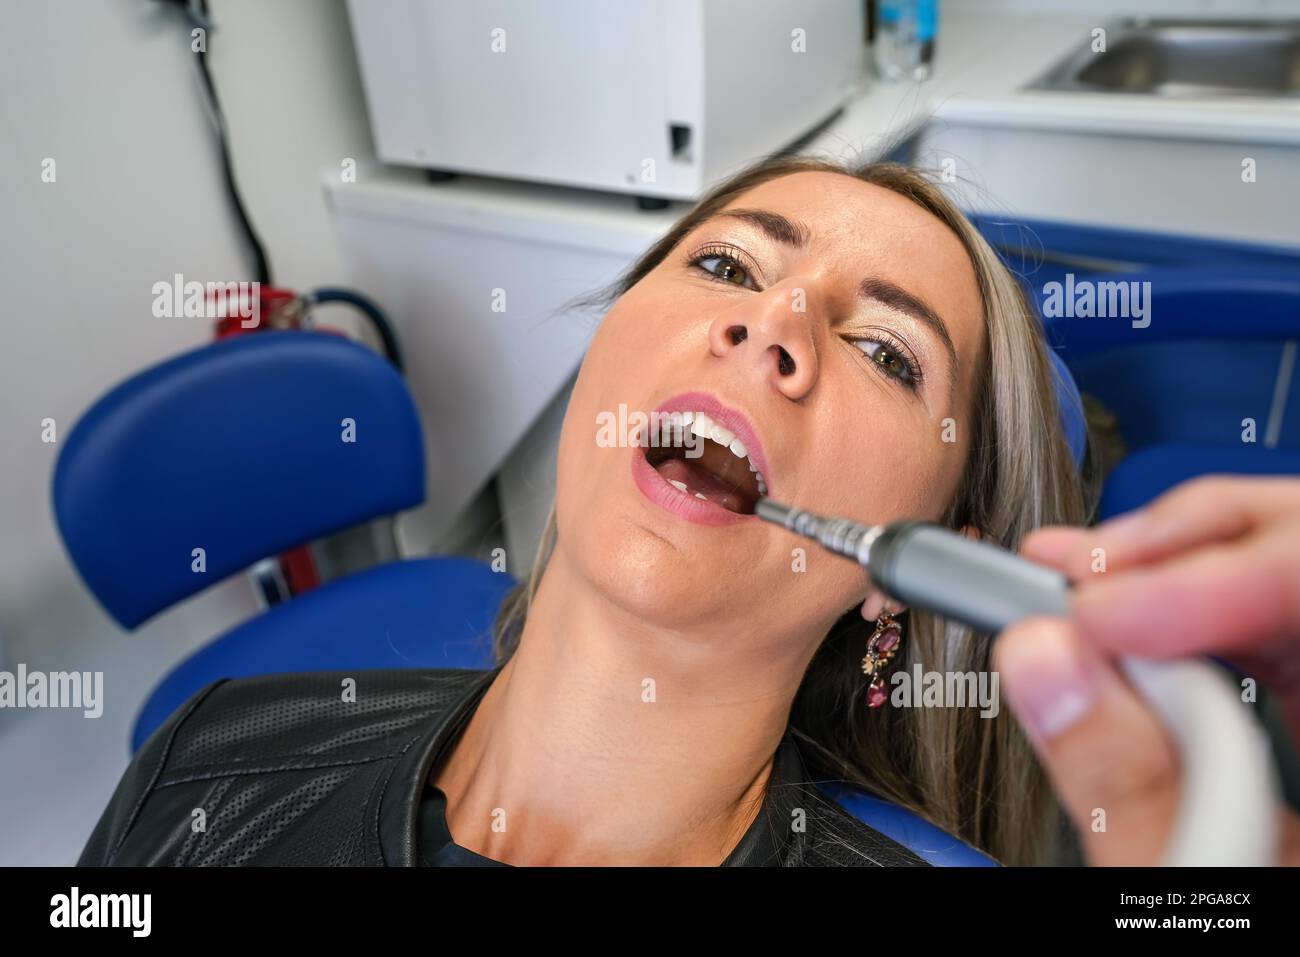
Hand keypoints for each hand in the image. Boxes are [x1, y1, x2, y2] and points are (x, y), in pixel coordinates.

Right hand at [991, 475, 1299, 865]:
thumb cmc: (1256, 925)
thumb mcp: (1202, 899)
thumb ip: (1129, 792)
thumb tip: (1049, 669)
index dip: (1223, 577)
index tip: (1101, 613)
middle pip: (1298, 563)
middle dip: (1178, 554)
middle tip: (1066, 576)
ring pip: (1271, 587)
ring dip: (1158, 578)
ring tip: (1062, 590)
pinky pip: (1246, 640)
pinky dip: (1162, 627)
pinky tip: (1100, 629)